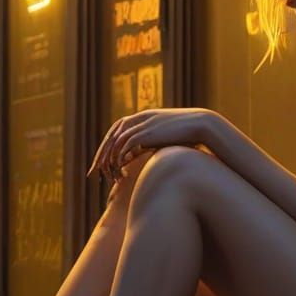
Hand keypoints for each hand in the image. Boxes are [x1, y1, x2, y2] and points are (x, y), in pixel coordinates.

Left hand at [88, 108, 218, 181]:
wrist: (202, 124)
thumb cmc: (188, 134)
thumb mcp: (166, 136)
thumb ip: (152, 141)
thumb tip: (142, 154)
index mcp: (142, 117)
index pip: (115, 131)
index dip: (105, 148)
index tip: (99, 164)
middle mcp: (139, 118)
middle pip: (111, 137)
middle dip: (100, 156)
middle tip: (93, 173)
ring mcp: (142, 124)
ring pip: (115, 143)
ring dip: (109, 161)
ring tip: (110, 178)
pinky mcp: (146, 132)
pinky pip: (125, 146)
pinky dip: (120, 159)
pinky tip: (120, 172)